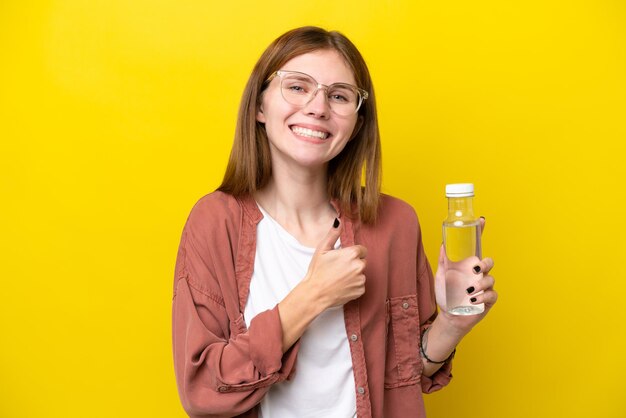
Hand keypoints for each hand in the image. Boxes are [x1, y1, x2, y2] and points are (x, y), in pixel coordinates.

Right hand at [303, 219, 366, 308]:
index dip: (352, 253)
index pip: (362, 249)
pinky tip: (342, 285)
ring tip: (339, 278)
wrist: (315, 294)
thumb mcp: (322, 249)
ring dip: (354, 274)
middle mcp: (359, 266)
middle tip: (339, 268)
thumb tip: (339, 221)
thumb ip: (333, 234)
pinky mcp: (360, 291)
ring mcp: (360, 279)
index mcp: (351, 254)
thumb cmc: (317, 271)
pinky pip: (360, 285)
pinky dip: (353, 285)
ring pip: (361, 273)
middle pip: (362, 261)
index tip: (343, 258)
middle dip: (353, 263)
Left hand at [434, 217, 497, 334]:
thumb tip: (443, 244)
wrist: (448, 316)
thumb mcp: (442, 275)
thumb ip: (443, 260)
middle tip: (475, 269)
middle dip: (485, 264)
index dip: (480, 232)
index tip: (481, 220)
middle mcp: (478, 274)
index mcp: (468, 265)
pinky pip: (491, 295)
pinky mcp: (488, 301)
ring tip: (469, 291)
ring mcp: (485, 287)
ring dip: (481, 283)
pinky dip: (483, 296)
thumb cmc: (446, 294)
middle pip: (489, 262)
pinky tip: (473, 299)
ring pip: (490, 279)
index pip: (476, 247)